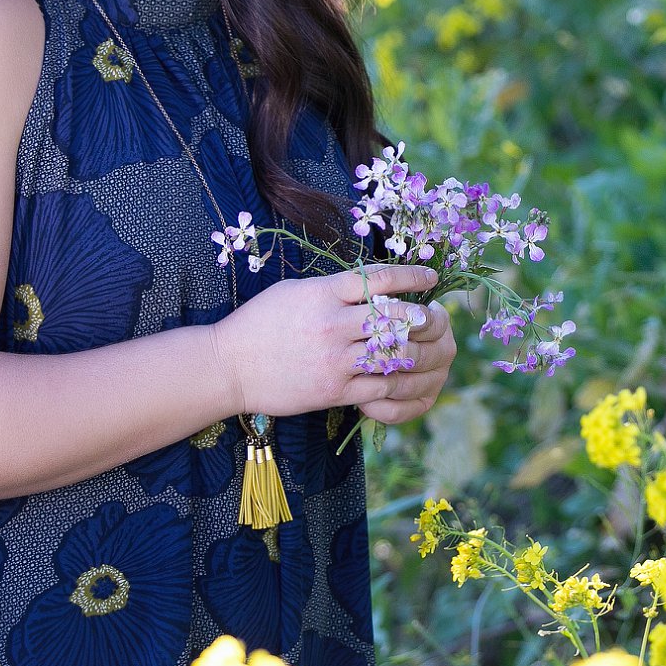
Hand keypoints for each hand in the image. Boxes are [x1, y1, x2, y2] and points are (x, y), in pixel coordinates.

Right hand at [209, 264, 439, 420]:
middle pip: (395, 317)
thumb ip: (334, 287)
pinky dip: (397, 381)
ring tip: (427, 347)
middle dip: (423, 317)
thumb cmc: (261, 323)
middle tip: (436, 317)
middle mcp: (332, 324)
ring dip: (417, 350)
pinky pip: (378, 386)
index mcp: (324, 293)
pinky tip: (405, 375)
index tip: (431, 278)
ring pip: (392, 353)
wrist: (229, 366)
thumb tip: (373, 283)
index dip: (413, 276)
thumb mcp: (296, 291)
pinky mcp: (333, 390)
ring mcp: (334, 360)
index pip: (379, 279)